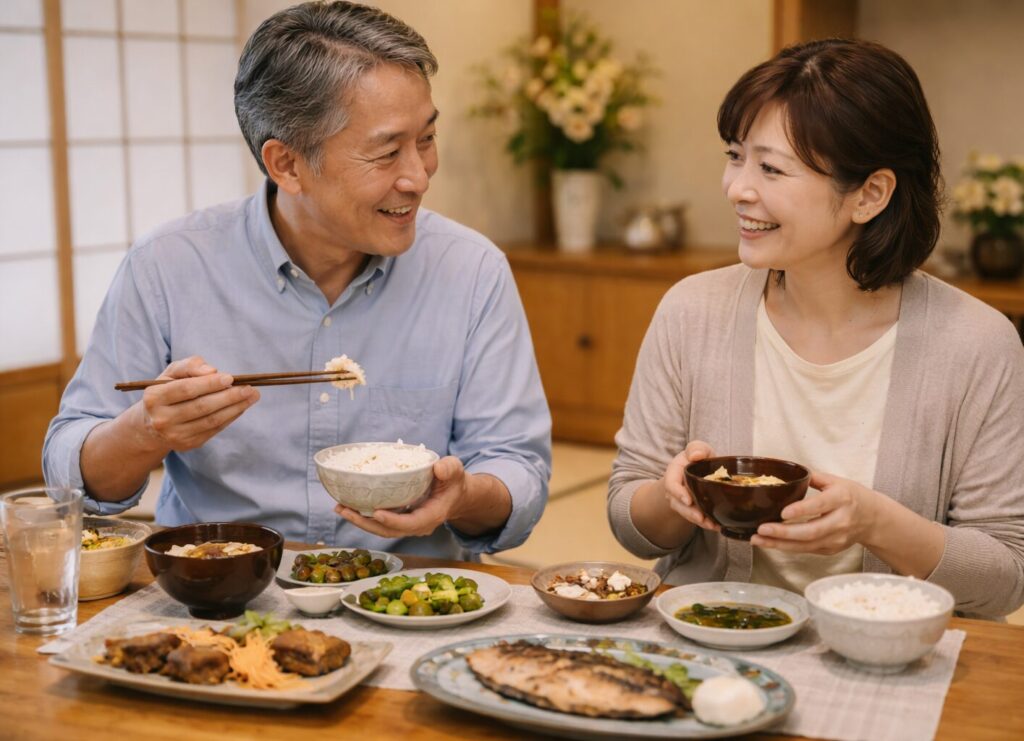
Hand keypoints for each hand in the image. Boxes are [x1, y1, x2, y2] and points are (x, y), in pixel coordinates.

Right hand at [132, 356, 258, 452]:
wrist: (152, 423)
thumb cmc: (168, 390)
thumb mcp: (172, 373)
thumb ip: (190, 366)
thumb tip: (212, 371)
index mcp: (154, 397)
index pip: (186, 389)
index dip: (210, 384)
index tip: (230, 378)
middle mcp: (162, 419)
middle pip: (202, 407)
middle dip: (229, 397)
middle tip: (250, 388)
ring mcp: (175, 435)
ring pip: (211, 420)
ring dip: (235, 408)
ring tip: (252, 397)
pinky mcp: (187, 445)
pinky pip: (214, 430)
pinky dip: (230, 417)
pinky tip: (241, 407)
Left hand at [335, 456, 468, 537]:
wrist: (455, 494)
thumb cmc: (453, 481)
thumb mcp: (455, 470)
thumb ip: (449, 468)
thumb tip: (438, 468)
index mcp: (431, 516)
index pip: (411, 524)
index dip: (393, 521)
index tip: (377, 512)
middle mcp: (417, 525)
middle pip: (389, 531)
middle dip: (366, 523)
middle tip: (344, 510)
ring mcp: (407, 525)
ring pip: (381, 529)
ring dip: (360, 521)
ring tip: (340, 508)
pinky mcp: (399, 520)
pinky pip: (380, 523)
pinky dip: (364, 516)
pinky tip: (347, 506)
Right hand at [662, 441, 720, 531]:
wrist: (701, 469)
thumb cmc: (699, 458)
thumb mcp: (698, 448)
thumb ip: (697, 448)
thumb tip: (695, 456)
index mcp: (674, 472)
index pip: (671, 484)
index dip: (678, 493)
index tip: (688, 500)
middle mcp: (675, 489)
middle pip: (678, 503)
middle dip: (689, 512)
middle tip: (701, 518)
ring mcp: (683, 501)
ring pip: (687, 513)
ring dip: (699, 521)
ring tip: (712, 525)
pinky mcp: (692, 509)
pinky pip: (697, 518)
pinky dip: (707, 523)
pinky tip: (718, 526)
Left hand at [750, 471, 880, 553]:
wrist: (873, 518)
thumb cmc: (851, 496)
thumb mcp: (836, 480)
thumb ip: (812, 477)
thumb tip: (786, 470)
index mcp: (841, 498)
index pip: (820, 505)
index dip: (802, 510)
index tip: (783, 512)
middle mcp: (840, 521)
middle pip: (811, 531)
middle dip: (784, 533)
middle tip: (761, 529)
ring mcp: (836, 538)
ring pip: (806, 545)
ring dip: (779, 544)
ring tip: (758, 540)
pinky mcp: (831, 549)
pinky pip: (806, 550)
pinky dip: (786, 547)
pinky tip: (770, 543)